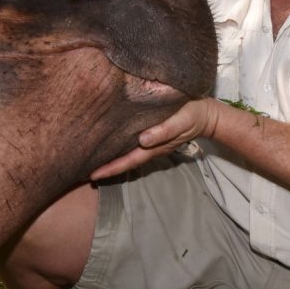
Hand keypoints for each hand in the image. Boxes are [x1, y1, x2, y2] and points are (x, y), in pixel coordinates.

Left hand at [89, 98, 221, 180]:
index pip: (128, 161)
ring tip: (89, 157)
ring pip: (126, 152)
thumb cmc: (193, 114)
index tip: (92, 176)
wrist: (208, 113)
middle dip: (105, 166)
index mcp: (154, 146)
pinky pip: (131, 142)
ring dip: (110, 156)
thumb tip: (142, 140)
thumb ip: (164, 131)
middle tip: (82, 170)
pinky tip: (108, 141)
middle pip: (124, 160)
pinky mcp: (151, 131)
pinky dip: (118, 145)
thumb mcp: (181, 121)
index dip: (110, 169)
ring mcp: (150, 140)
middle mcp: (149, 146)